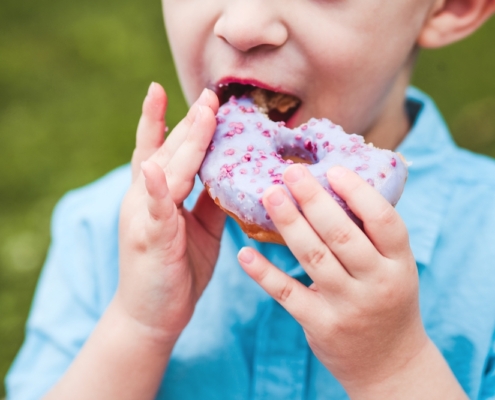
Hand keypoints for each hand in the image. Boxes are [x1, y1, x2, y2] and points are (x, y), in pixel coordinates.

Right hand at [118, 83, 225, 342]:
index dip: (171, 120)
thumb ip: (209, 199)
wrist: (152, 315)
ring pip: (168, 170)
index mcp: (158, 195)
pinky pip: (155, 210)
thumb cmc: (175, 268)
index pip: (164, 149)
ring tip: (200, 112)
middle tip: (210, 94)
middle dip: (191, 121)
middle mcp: (146, 198)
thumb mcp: (198, 228)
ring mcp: (146, 216)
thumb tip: (230, 173)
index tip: (187, 95)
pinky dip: (155, 187)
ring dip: (185, 141)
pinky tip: (154, 167)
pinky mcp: (150, 239)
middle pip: (170, 151)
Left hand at [237, 164, 445, 396]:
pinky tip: (245, 253)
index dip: (358, 192)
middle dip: (314, 200)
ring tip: (270, 195)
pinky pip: (288, 293)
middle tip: (290, 172)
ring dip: (289, 223)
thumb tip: (333, 188)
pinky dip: (264, 272)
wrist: (389, 364)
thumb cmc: (387, 302)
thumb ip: (371, 236)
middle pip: (342, 235)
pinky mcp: (321, 325)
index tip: (333, 170)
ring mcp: (349, 307)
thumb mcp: (394, 268)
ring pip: (314, 258)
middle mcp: (377, 284)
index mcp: (400, 263)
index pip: (384, 220)